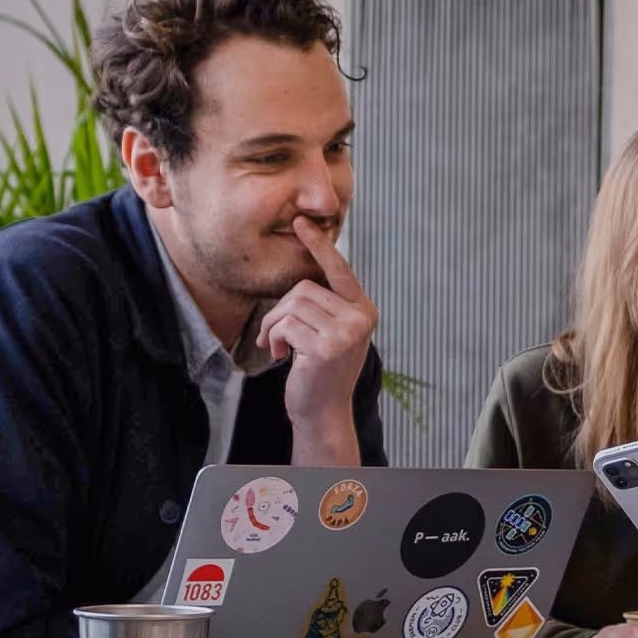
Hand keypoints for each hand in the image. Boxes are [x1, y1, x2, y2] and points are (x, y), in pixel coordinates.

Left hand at [261, 215, 376, 422]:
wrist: (323, 414)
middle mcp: (361, 319)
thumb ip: (326, 306)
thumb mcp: (331, 334)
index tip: (301, 224)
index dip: (319, 245)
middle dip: (280, 309)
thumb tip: (305, 271)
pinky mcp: (327, 347)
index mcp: (364, 311)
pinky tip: (277, 355)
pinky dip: (272, 337)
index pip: (340, 270)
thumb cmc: (320, 372)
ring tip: (275, 345)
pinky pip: (285, 324)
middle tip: (272, 335)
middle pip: (306, 287)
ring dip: (273, 325)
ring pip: (293, 304)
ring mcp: (346, 333)